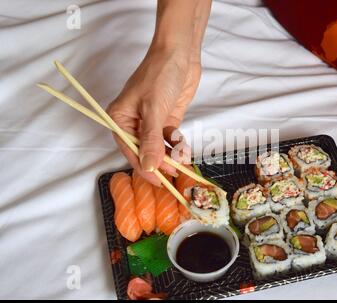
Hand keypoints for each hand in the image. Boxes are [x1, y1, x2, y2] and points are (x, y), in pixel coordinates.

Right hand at [107, 0, 210, 185]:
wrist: (180, 55)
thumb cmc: (160, 75)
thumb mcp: (153, 109)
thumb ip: (150, 140)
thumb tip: (148, 167)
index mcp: (119, 118)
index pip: (129, 150)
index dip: (143, 167)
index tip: (158, 181)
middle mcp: (133, 122)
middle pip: (144, 151)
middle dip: (159, 163)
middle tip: (174, 175)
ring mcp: (151, 122)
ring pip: (158, 148)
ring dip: (170, 156)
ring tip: (182, 162)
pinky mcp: (167, 120)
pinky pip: (170, 140)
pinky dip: (177, 146)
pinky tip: (184, 149)